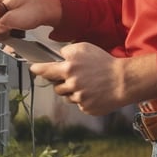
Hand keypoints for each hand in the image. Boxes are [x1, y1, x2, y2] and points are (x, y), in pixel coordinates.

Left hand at [30, 44, 156, 115]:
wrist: (123, 81)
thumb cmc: (104, 62)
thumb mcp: (85, 48)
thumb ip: (68, 51)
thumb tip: (58, 57)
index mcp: (69, 67)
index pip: (46, 70)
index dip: (38, 69)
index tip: (33, 69)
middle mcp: (71, 83)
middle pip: (55, 87)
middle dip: (61, 82)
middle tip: (74, 77)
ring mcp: (79, 97)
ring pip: (67, 97)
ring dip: (72, 91)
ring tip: (87, 84)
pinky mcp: (86, 108)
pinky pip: (79, 104)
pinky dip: (83, 99)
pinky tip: (93, 92)